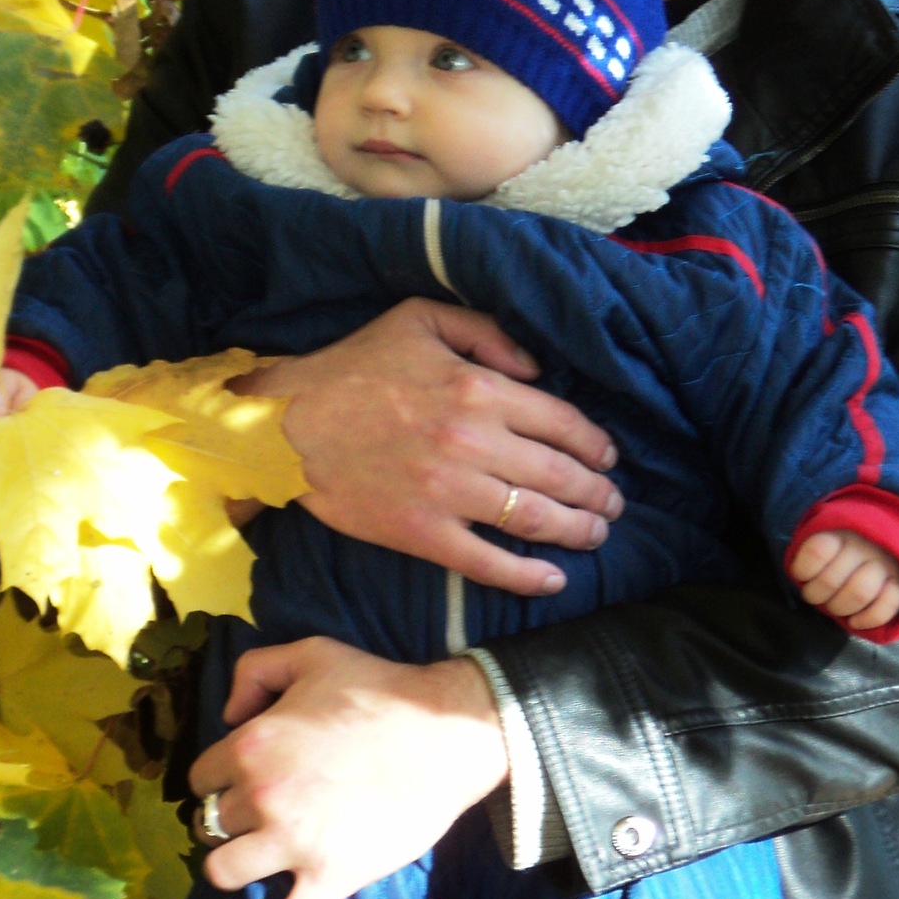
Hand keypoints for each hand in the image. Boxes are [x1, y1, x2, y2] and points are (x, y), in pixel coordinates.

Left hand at [189, 637, 507, 898]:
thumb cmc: (378, 688)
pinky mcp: (329, 878)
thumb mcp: (310, 652)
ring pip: (225, 872)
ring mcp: (292, 844)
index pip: (202, 776)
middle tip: (255, 812)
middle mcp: (260, 797)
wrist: (444, 733)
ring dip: (232, 866)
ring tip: (249, 861)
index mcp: (251, 744)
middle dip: (229, 816)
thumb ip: (254, 670)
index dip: (219, 775)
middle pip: (212, 822)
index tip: (238, 777)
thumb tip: (228, 713)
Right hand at [236, 298, 620, 597]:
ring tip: (596, 535)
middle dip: (598, 494)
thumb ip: (487, 332)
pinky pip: (489, 562)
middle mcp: (473, 442)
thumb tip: (538, 370)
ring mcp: (450, 493)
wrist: (285, 426)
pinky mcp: (423, 534)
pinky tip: (553, 579)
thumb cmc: (353, 368)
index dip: (595, 445)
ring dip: (578, 531)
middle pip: (560, 476)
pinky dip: (529, 576)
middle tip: (612, 504)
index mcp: (478, 388)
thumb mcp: (419, 320)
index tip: (608, 458)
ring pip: (536, 520)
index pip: (563, 422)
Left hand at [788, 530, 898, 631]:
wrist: (881, 543)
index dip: (803, 571)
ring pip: (859, 593)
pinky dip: (869, 619)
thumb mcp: (822, 543)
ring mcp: (884, 564)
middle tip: (818, 597)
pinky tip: (855, 622)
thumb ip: (810, 557)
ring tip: (835, 608)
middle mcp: (862, 546)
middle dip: (817, 596)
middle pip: (831, 580)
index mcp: (838, 534)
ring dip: (841, 608)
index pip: (816, 552)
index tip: (803, 577)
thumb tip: (801, 578)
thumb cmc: (840, 550)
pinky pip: (889, 604)